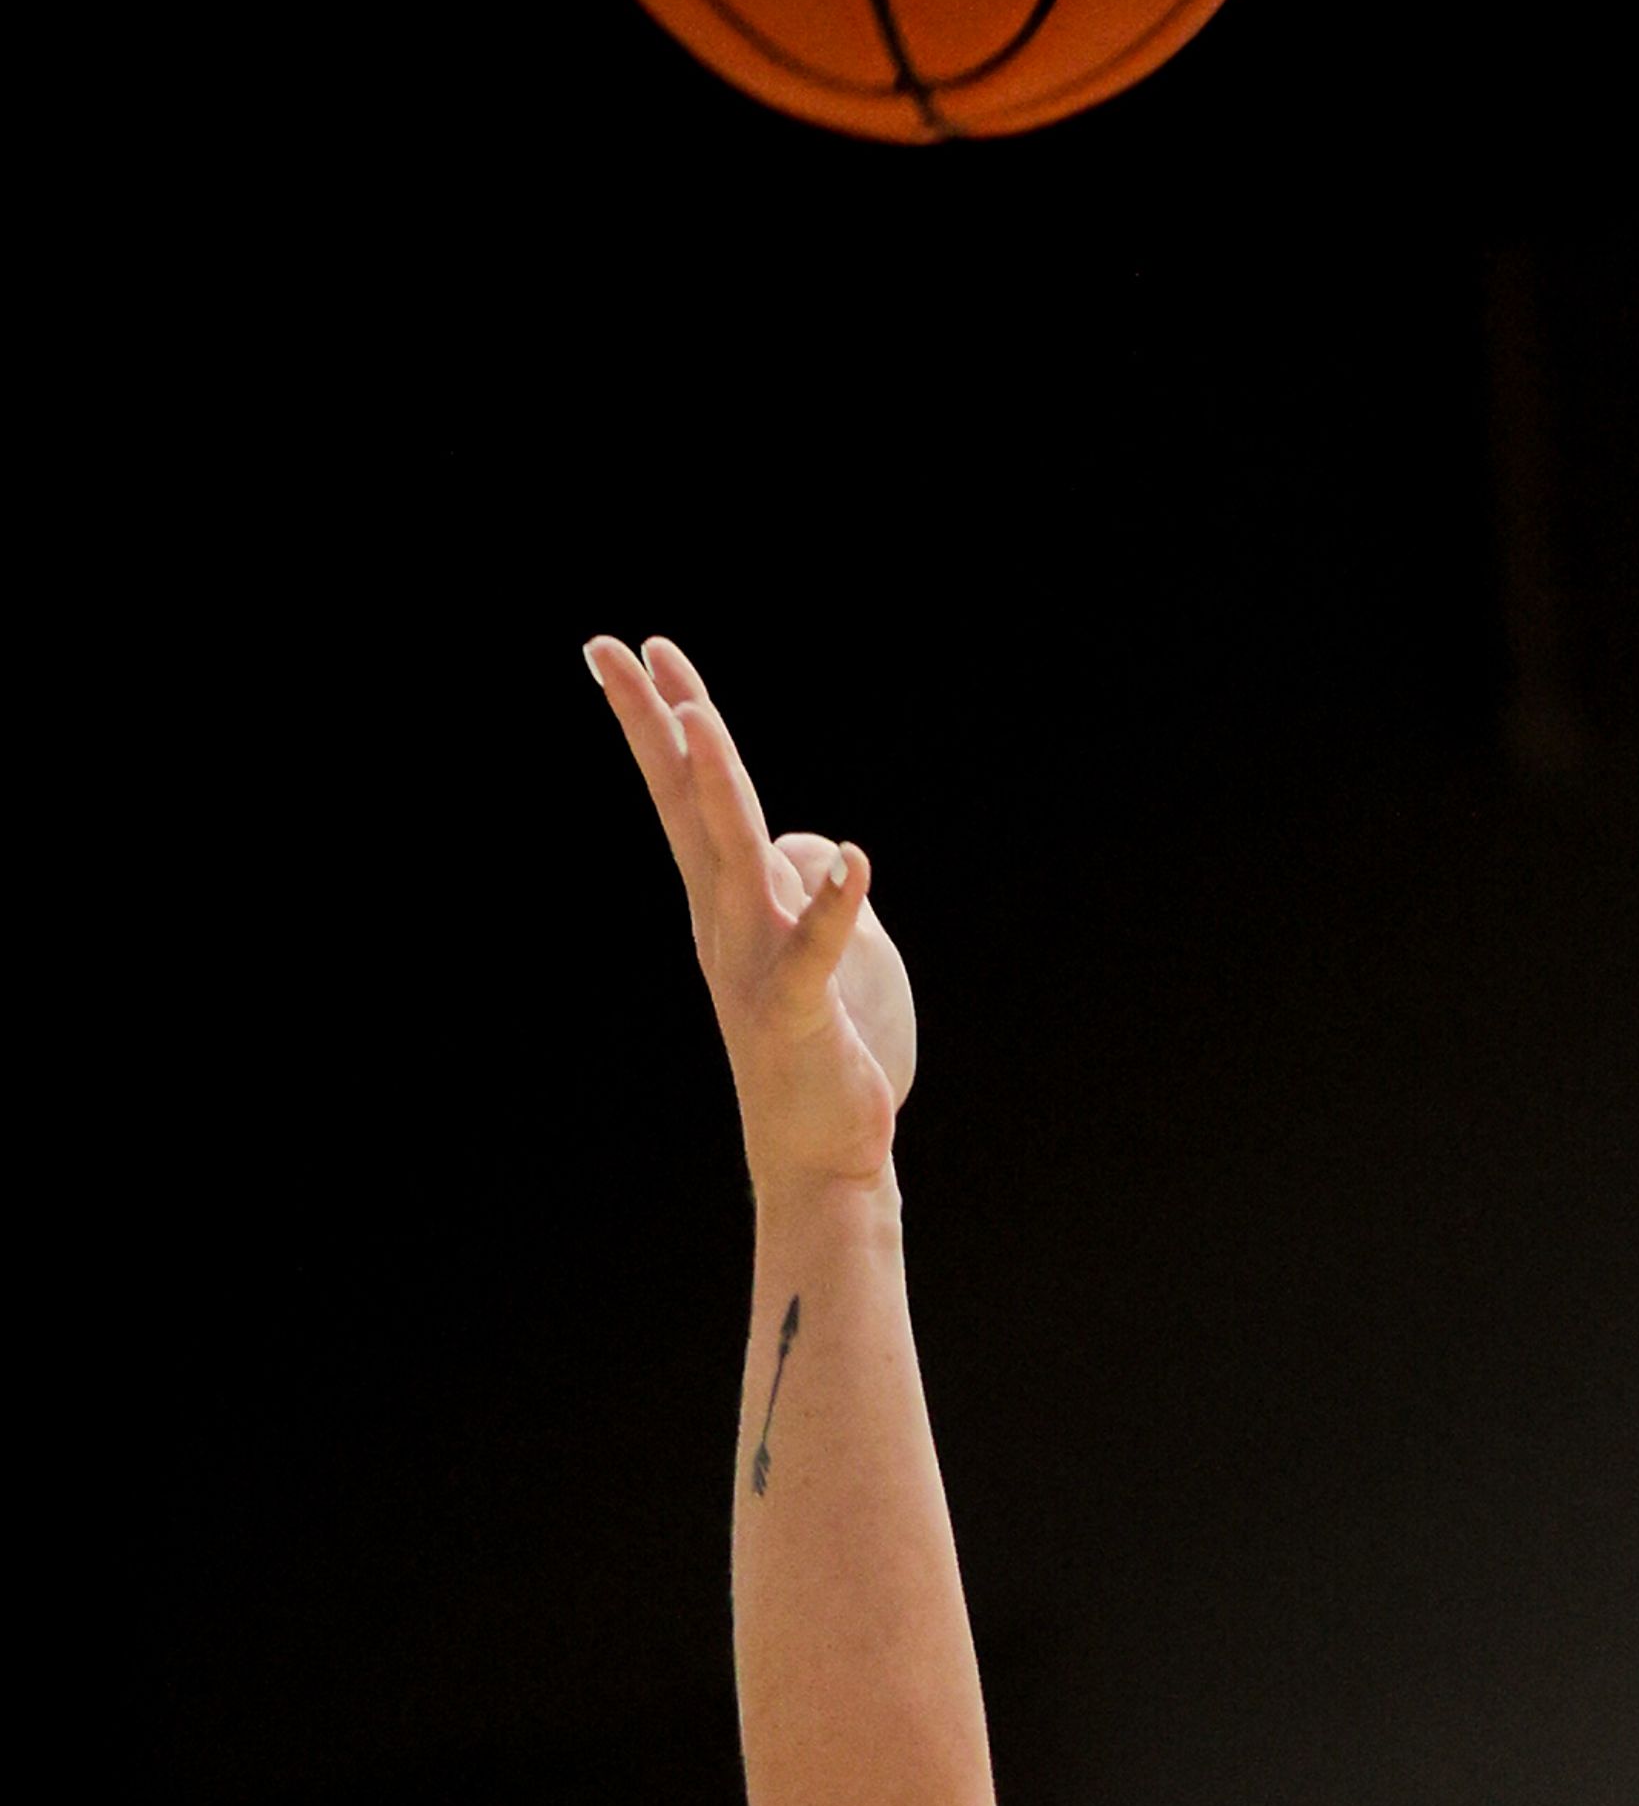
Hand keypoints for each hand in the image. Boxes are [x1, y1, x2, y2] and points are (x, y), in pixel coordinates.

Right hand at [588, 629, 915, 1188]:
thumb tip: (816, 850)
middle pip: (687, 802)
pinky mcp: (799, 1008)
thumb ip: (809, 888)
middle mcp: (726, 920)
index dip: (660, 720)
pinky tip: (855, 864)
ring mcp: (755, 962)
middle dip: (655, 722)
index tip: (633, 649)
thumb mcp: (811, 950)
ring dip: (717, 785)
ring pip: (733, 856)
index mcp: (724, 902)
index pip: (684, 793)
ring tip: (701, 716)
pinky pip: (815, 949)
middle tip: (616, 647)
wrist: (816, 1157)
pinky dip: (835, 907)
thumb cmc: (814, 1052)